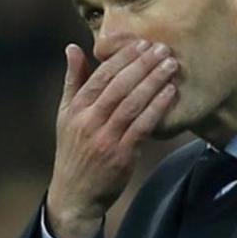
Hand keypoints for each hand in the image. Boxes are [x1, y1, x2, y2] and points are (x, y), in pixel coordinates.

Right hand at [46, 40, 177, 237]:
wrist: (75, 194)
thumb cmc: (73, 151)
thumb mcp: (65, 115)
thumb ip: (73, 81)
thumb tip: (73, 47)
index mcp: (76, 109)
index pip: (101, 76)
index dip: (124, 58)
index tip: (143, 44)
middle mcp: (89, 121)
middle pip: (119, 86)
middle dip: (143, 65)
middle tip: (163, 49)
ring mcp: (105, 138)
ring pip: (132, 103)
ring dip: (154, 82)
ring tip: (171, 66)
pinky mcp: (121, 154)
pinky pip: (142, 126)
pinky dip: (157, 108)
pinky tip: (170, 93)